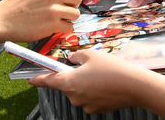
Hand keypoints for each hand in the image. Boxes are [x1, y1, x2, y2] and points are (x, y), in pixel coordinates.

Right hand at [0, 0, 81, 41]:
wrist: (2, 19)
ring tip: (57, 17)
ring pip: (76, 13)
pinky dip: (63, 28)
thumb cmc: (15, 4)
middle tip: (63, 8)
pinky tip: (53, 25)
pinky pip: (69, 26)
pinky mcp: (52, 24)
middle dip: (72, 4)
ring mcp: (54, 9)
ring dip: (68, 17)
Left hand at [29, 49, 143, 113]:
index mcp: (69, 82)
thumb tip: (72, 60)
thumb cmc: (113, 69)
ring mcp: (86, 105)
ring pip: (80, 91)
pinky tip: (107, 83)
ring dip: (86, 83)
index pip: (48, 81)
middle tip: (88, 66)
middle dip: (74, 75)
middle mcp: (75, 97)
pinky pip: (91, 97)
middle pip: (67, 85)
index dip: (38, 79)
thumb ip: (76, 56)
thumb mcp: (91, 54)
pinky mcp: (97, 109)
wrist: (134, 86)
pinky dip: (96, 90)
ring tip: (102, 74)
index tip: (30, 80)